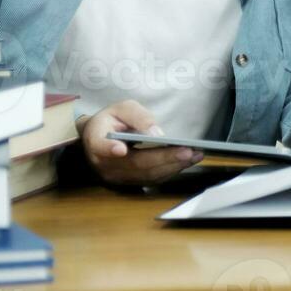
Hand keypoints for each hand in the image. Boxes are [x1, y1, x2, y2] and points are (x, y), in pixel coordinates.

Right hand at [78, 99, 202, 185]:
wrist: (99, 136)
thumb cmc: (112, 119)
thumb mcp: (123, 108)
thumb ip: (137, 117)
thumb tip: (156, 133)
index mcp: (95, 139)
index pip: (99, 146)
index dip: (109, 149)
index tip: (120, 149)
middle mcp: (103, 163)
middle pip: (134, 164)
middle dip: (163, 158)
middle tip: (188, 151)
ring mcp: (115, 176)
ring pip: (145, 175)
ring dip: (172, 167)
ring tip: (195, 156)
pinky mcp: (127, 182)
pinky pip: (150, 179)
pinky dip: (170, 171)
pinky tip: (186, 161)